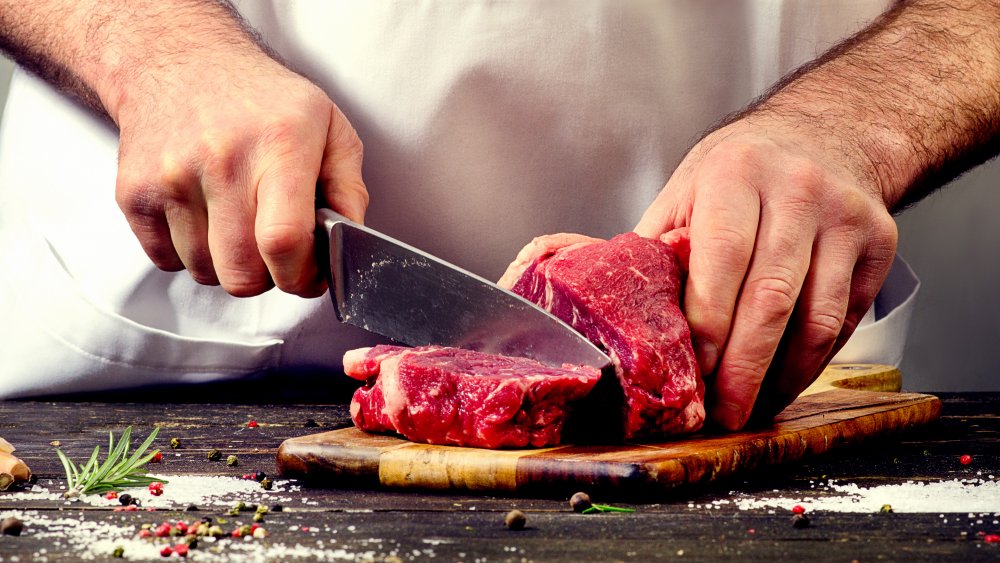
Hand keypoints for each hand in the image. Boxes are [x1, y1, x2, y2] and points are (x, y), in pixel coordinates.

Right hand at [113, 50, 367, 296]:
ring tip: (240, 226)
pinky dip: (191, 255)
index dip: (301, 276)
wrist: (179, 59)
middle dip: (268, 279)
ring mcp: (171, 177)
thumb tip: (351, 242)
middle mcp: (221, 160)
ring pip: (205, 273)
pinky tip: (207, 219)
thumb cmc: (261, 98)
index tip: (310, 276)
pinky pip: (167, 261)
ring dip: (228, 266)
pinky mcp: (134, 192)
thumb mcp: (329, 126)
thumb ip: (349, 189)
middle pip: (241, 272)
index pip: (283, 240)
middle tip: (276, 254)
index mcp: (279, 144)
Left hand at [635, 117, 896, 429]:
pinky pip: (845, 321)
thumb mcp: (687, 190)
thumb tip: (607, 309)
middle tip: (722, 413)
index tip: (694, 371)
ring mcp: (844, 217)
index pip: (722, 257)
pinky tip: (783, 381)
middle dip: (744, 368)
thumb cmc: (740, 172)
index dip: (709, 321)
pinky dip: (813, 362)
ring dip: (782, 377)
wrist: (824, 135)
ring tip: (752, 408)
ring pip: (818, 319)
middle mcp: (796, 190)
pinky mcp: (880, 245)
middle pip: (771, 297)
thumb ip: (656, 248)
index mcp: (735, 172)